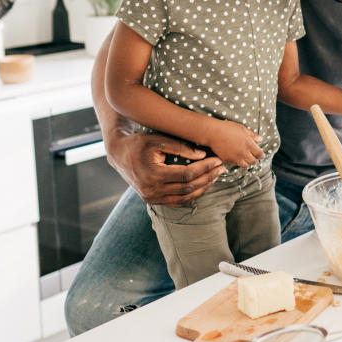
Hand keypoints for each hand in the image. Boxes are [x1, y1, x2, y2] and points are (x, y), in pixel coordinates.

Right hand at [105, 131, 224, 206]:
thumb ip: (180, 147)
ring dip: (203, 187)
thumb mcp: (158, 139)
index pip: (187, 175)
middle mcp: (152, 190)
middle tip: (221, 167)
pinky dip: (192, 195)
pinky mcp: (153, 200)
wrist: (119, 155)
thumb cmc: (139, 143)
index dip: (205, 168)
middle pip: (188, 187)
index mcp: (153, 175)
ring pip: (185, 197)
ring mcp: (152, 198)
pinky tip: (203, 185)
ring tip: (215, 176)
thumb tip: (202, 155)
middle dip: (208, 177)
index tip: (217, 159)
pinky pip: (177, 202)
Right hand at [209, 120, 263, 168]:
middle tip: (253, 156)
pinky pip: (235, 165)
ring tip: (244, 157)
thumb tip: (260, 139)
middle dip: (254, 159)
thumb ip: (252, 135)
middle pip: (253, 162)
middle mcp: (243, 153)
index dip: (261, 155)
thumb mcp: (242, 128)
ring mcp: (235, 158)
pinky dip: (237, 162)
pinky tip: (235, 156)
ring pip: (245, 165)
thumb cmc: (228, 128)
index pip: (260, 154)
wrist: (213, 133)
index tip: (260, 154)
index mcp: (249, 144)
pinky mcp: (228, 160)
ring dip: (246, 162)